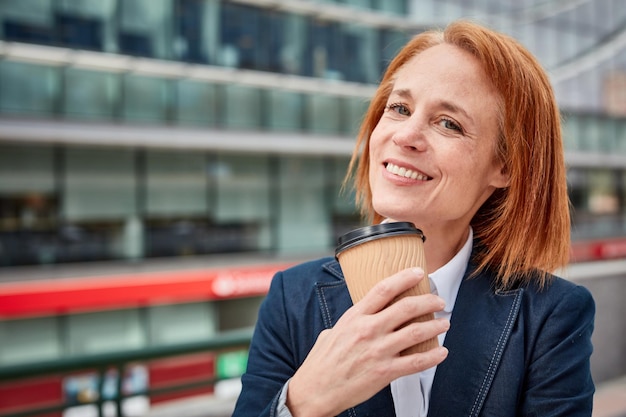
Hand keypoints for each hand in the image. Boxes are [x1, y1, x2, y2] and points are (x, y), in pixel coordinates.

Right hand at [286, 267, 449, 416]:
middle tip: (439, 301)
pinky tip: (442, 352)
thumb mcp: (333, 331)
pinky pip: (416, 362)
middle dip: (428, 301)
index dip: (404, 278)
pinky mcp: (384, 372)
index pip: (383, 289)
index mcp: (355, 317)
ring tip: (444, 323)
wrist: (315, 390)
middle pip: (406, 307)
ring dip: (435, 326)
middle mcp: (368, 330)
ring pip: (416, 332)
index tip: (419, 272)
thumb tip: (362, 316)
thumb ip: (351, 321)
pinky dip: (433, 357)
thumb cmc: (322, 362)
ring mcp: (377, 351)